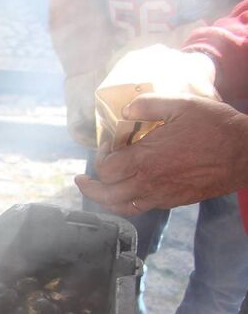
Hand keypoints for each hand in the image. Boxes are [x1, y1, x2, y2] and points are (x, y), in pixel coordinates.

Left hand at [75, 94, 247, 214]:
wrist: (246, 154)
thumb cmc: (215, 127)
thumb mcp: (181, 104)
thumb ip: (148, 104)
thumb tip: (125, 110)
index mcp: (144, 161)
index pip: (105, 169)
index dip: (100, 157)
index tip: (108, 146)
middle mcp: (148, 183)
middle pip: (106, 194)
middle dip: (90, 186)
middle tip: (83, 178)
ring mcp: (160, 196)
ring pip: (120, 207)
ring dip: (103, 200)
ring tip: (96, 191)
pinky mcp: (172, 201)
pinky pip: (140, 209)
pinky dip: (125, 205)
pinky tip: (124, 195)